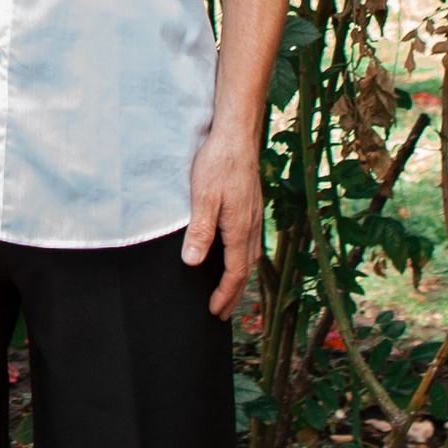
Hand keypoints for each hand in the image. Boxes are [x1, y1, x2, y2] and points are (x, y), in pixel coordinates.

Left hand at [184, 119, 263, 316]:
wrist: (236, 135)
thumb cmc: (218, 163)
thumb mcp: (203, 197)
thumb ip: (200, 231)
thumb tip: (193, 263)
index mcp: (240, 228)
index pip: (235, 272)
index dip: (225, 294)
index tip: (215, 311)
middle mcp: (251, 226)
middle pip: (246, 269)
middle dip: (234, 293)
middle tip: (222, 313)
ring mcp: (254, 215)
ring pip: (250, 256)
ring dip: (240, 277)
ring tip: (228, 291)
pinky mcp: (251, 206)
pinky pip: (250, 242)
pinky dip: (243, 259)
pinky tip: (236, 255)